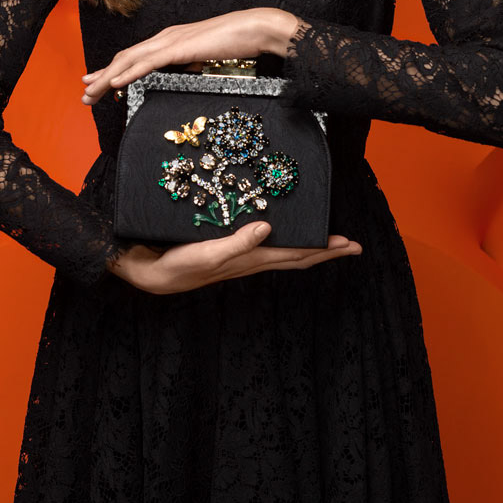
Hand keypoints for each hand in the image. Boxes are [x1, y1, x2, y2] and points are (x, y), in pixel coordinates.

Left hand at [80, 8, 297, 104]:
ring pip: (129, 60)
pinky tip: (113, 84)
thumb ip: (191, 64)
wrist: (256, 28)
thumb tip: (184, 72)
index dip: (112, 70)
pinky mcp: (180, 47)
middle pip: (124, 58)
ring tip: (89, 93)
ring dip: (106, 78)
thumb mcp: (206, 58)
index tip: (96, 83)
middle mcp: (165, 37)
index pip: (134, 56)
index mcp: (170, 40)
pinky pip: (148, 63)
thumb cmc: (237, 42)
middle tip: (83, 94)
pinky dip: (127, 73)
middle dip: (101, 76)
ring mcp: (171, 40)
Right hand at [105, 220, 362, 293]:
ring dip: (308, 247)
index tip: (350, 244)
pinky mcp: (228, 249)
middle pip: (298, 256)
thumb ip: (238, 243)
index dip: (324, 250)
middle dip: (326, 251)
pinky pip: (266, 246)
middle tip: (352, 245)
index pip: (297, 255)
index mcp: (253, 260)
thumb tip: (269, 228)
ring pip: (284, 252)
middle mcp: (252, 259)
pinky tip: (278, 234)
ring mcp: (241, 257)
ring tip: (326, 241)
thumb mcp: (209, 254)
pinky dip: (282, 240)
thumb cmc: (179, 265)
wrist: (151, 273)